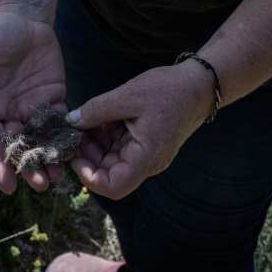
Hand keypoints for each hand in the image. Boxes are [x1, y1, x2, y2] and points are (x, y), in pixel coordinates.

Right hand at [0, 10, 66, 192]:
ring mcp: (31, 107)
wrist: (20, 17)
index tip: (7, 185)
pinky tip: (74, 151)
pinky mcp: (52, 98)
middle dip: (28, 166)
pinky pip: (60, 121)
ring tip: (59, 176)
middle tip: (41, 184)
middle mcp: (9, 112)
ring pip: (40, 139)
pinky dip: (66, 136)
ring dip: (49, 158)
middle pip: (18, 146)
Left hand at [68, 61, 215, 199]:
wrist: (200, 85)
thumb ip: (96, 110)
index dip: (89, 177)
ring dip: (96, 143)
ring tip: (87, 120)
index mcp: (146, 157)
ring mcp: (147, 154)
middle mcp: (147, 162)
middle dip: (88, 154)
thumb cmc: (169, 90)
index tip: (75, 156)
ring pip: (112, 159)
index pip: (114, 187)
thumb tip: (71, 122)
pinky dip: (107, 135)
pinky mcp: (146, 144)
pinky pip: (121, 147)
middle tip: (74, 132)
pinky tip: (100, 117)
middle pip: (109, 172)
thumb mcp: (127, 95)